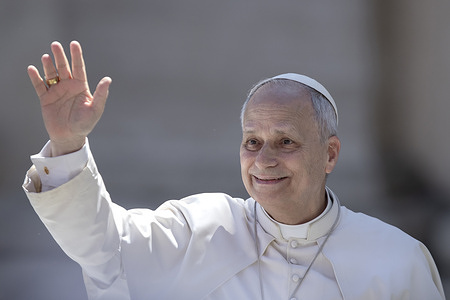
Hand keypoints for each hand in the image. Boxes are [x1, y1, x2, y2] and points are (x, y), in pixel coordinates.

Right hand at [27, 41, 111, 155]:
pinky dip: (35, 78)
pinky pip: (39, 86)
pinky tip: (32, 69)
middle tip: (56, 44)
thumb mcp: (95, 109)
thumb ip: (101, 94)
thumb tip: (108, 79)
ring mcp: (56, 91)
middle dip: (60, 56)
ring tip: (46, 57)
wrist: (70, 137)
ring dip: (48, 65)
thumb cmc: (85, 124)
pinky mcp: (46, 99)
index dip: (76, 55)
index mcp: (80, 86)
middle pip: (63, 67)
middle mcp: (68, 86)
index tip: (74, 44)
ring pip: (51, 74)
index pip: (78, 68)